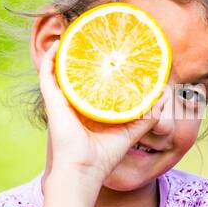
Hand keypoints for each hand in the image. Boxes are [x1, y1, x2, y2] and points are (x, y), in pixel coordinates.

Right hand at [39, 40, 158, 185]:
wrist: (83, 172)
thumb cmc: (102, 158)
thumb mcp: (129, 132)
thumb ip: (144, 116)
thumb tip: (160, 98)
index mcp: (86, 109)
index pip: (88, 83)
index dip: (95, 67)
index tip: (107, 51)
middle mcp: (71, 103)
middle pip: (73, 73)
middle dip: (79, 55)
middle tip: (91, 37)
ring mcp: (60, 101)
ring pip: (58, 70)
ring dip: (64, 52)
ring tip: (74, 34)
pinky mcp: (52, 102)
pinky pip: (48, 75)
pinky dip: (51, 59)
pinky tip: (61, 44)